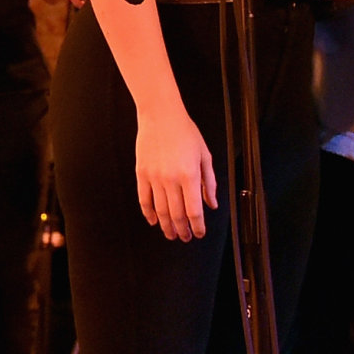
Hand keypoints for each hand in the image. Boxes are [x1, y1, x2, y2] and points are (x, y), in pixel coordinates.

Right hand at [134, 105, 216, 239]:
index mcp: (190, 176)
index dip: (197, 227)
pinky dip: (148, 213)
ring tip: (170, 234)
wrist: (160, 115)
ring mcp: (154, 178)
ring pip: (160, 211)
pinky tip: (153, 220)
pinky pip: (144, 199)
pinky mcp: (142, 174)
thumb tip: (212, 204)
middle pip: (177, 214)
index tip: (199, 234)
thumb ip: (209, 182)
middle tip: (184, 238)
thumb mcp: (204, 155)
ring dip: (166, 226)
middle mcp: (171, 180)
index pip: (194, 211)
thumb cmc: (185, 132)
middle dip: (182, 230)